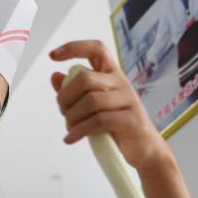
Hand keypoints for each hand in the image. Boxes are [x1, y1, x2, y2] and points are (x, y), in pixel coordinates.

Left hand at [50, 40, 172, 172]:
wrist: (144, 149)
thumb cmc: (116, 127)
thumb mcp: (92, 107)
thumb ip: (74, 92)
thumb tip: (55, 76)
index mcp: (112, 75)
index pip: (96, 49)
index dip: (74, 48)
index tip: (53, 56)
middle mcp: (121, 83)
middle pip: (85, 78)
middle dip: (65, 97)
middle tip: (63, 113)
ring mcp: (128, 100)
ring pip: (90, 101)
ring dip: (72, 117)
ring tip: (70, 129)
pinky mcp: (131, 120)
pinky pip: (99, 121)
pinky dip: (79, 131)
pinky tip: (71, 139)